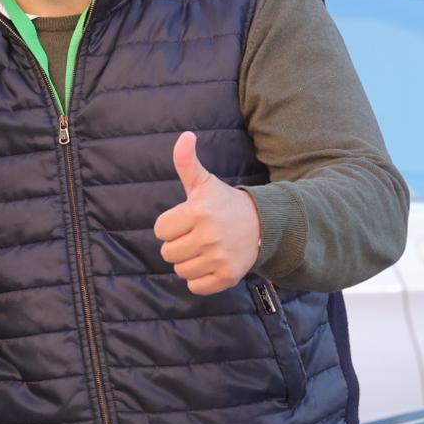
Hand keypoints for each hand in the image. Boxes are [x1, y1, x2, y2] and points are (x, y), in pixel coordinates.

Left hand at [152, 132, 260, 295]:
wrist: (263, 225)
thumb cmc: (224, 203)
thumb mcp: (204, 183)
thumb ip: (187, 162)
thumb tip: (185, 136)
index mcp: (198, 211)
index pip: (160, 230)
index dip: (171, 226)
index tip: (188, 220)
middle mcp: (209, 236)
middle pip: (168, 253)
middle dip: (179, 244)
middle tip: (197, 235)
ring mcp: (220, 258)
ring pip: (180, 271)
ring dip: (189, 262)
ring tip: (205, 249)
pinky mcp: (228, 277)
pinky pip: (195, 287)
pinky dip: (200, 279)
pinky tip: (211, 263)